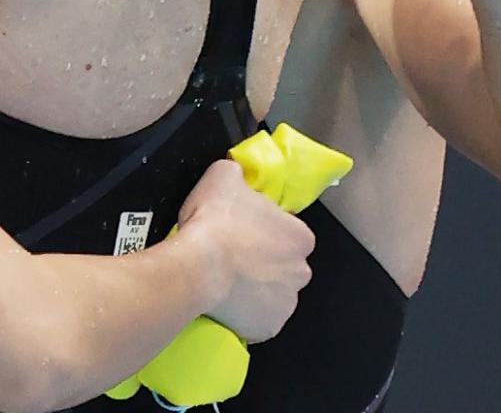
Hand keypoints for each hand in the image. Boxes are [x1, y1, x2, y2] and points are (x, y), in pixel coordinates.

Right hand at [176, 159, 313, 343]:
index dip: (266, 228)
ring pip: (273, 292)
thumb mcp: (223, 175)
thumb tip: (237, 173)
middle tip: (234, 251)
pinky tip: (227, 298)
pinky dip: (247, 311)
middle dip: (264, 260)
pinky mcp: (268, 327)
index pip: (289, 231)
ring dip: (256, 286)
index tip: (246, 228)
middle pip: (284, 264)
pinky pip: (259, 317)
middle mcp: (301, 271)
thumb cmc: (216, 221)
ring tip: (227, 276)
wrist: (199, 266)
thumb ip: (238, 173)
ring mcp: (286, 303)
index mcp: (299, 236)